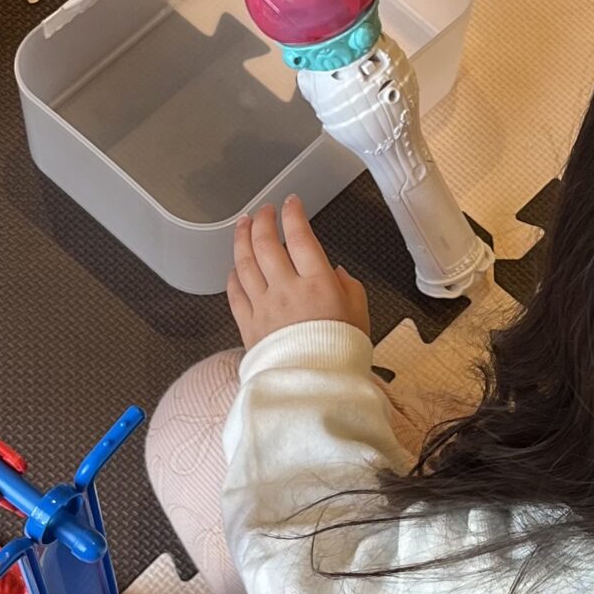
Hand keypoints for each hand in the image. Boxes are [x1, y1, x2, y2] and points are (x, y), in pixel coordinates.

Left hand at [228, 196, 369, 347]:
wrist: (316, 390)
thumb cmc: (342, 355)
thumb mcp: (361, 316)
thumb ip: (349, 288)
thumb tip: (335, 272)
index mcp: (318, 283)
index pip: (301, 237)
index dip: (294, 215)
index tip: (292, 202)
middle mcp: (286, 289)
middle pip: (267, 244)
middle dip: (264, 221)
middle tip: (264, 210)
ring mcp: (263, 306)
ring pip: (245, 263)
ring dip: (242, 239)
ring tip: (243, 225)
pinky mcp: (248, 325)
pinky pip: (235, 293)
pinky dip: (233, 275)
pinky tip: (235, 267)